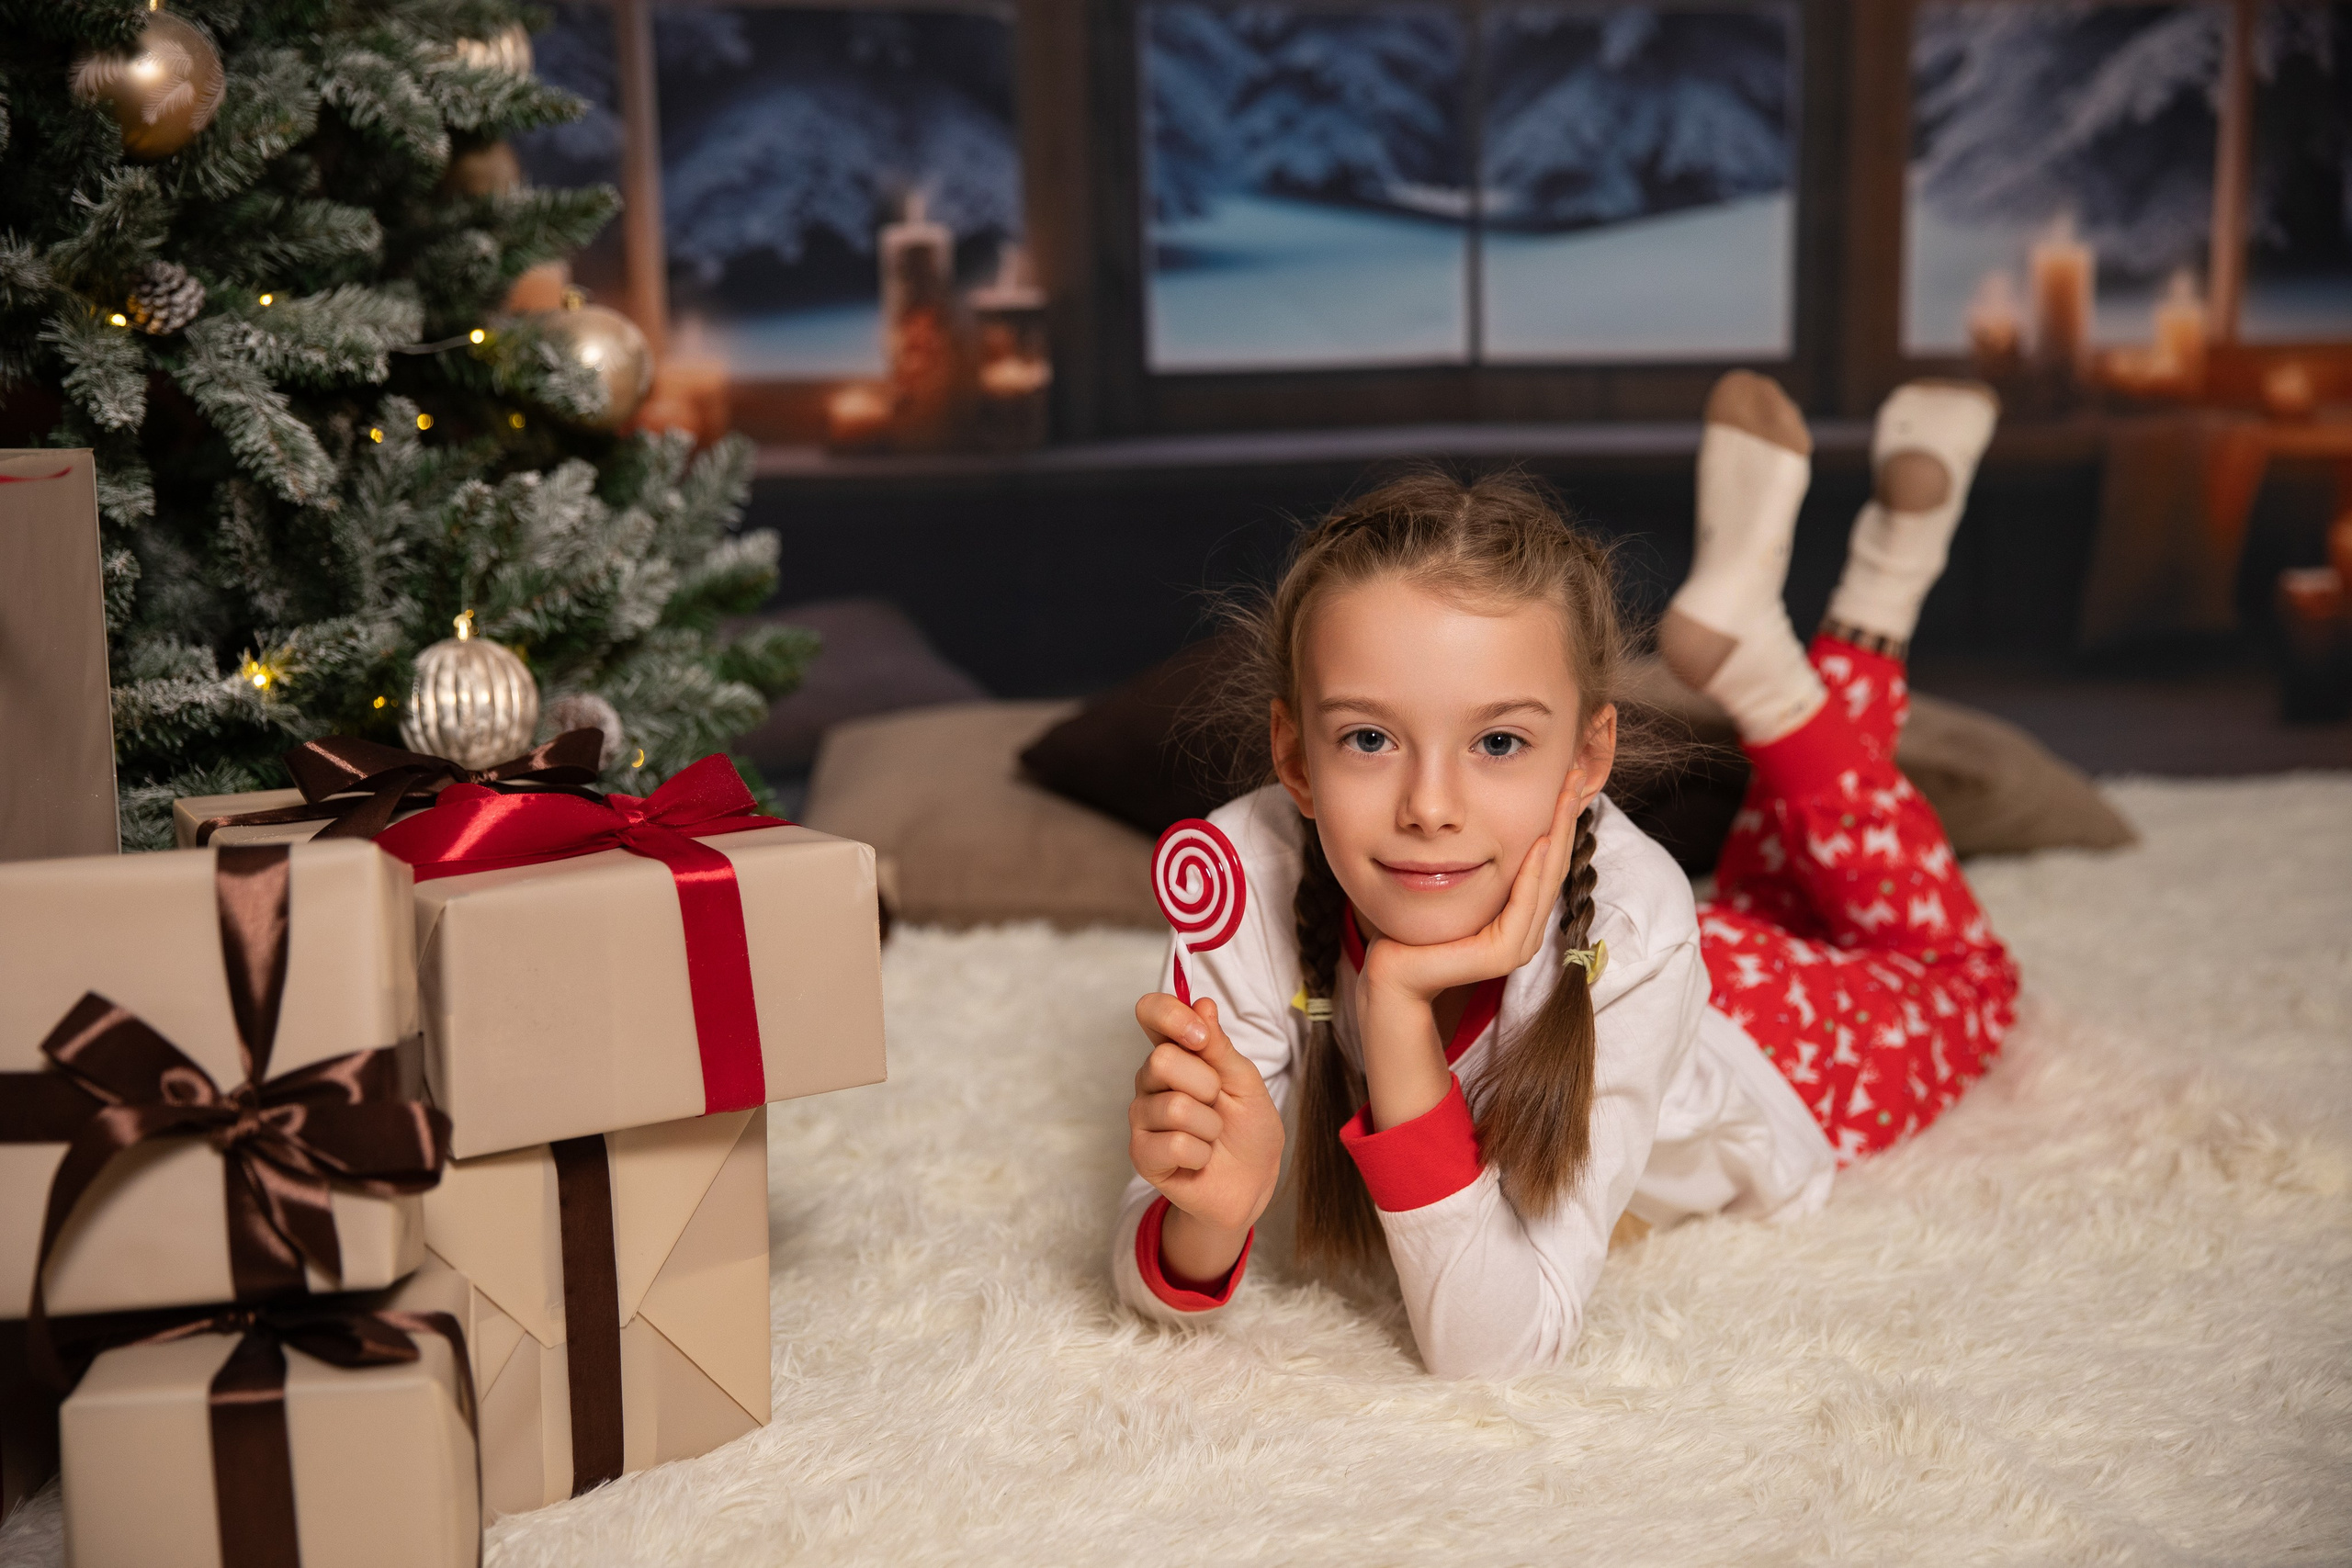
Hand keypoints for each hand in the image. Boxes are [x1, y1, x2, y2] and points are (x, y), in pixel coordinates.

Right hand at [1129, 993, 1284, 1248]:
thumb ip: (1220, 1047)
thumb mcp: (1246, 1082)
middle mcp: (1151, 1081)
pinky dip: (1201, 1154)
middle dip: (1206, 1084)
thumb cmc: (1248, 1129)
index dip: (1170, 1015)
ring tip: (1212, 1136)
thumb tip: (1202, 1003)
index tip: (1200, 1036)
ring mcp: (1143, 1117)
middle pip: (1162, 1060)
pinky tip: (1201, 1159)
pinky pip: (1173, 1144)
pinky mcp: (1142, 1155)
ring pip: (1174, 1107)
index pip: (1151, 1013)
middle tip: (1217, 1103)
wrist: (1252, 1183)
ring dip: (1210, 1126)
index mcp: (1177, 1053)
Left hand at [1360, 762, 1585, 1006]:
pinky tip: (1538, 841)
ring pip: (1545, 881)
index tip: (1566, 776)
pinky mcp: (1500, 955)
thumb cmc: (1412, 924)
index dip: (1558, 818)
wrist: (1389, 970)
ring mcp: (1515, 944)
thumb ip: (1472, 859)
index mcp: (1517, 912)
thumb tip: (1479, 814)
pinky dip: (1532, 873)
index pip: (1545, 858)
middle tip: (1576, 774)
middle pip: (1553, 864)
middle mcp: (1523, 928)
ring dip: (1558, 836)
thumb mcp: (1448, 879)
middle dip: (1565, 817)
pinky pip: (1521, 906)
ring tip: (1565, 796)